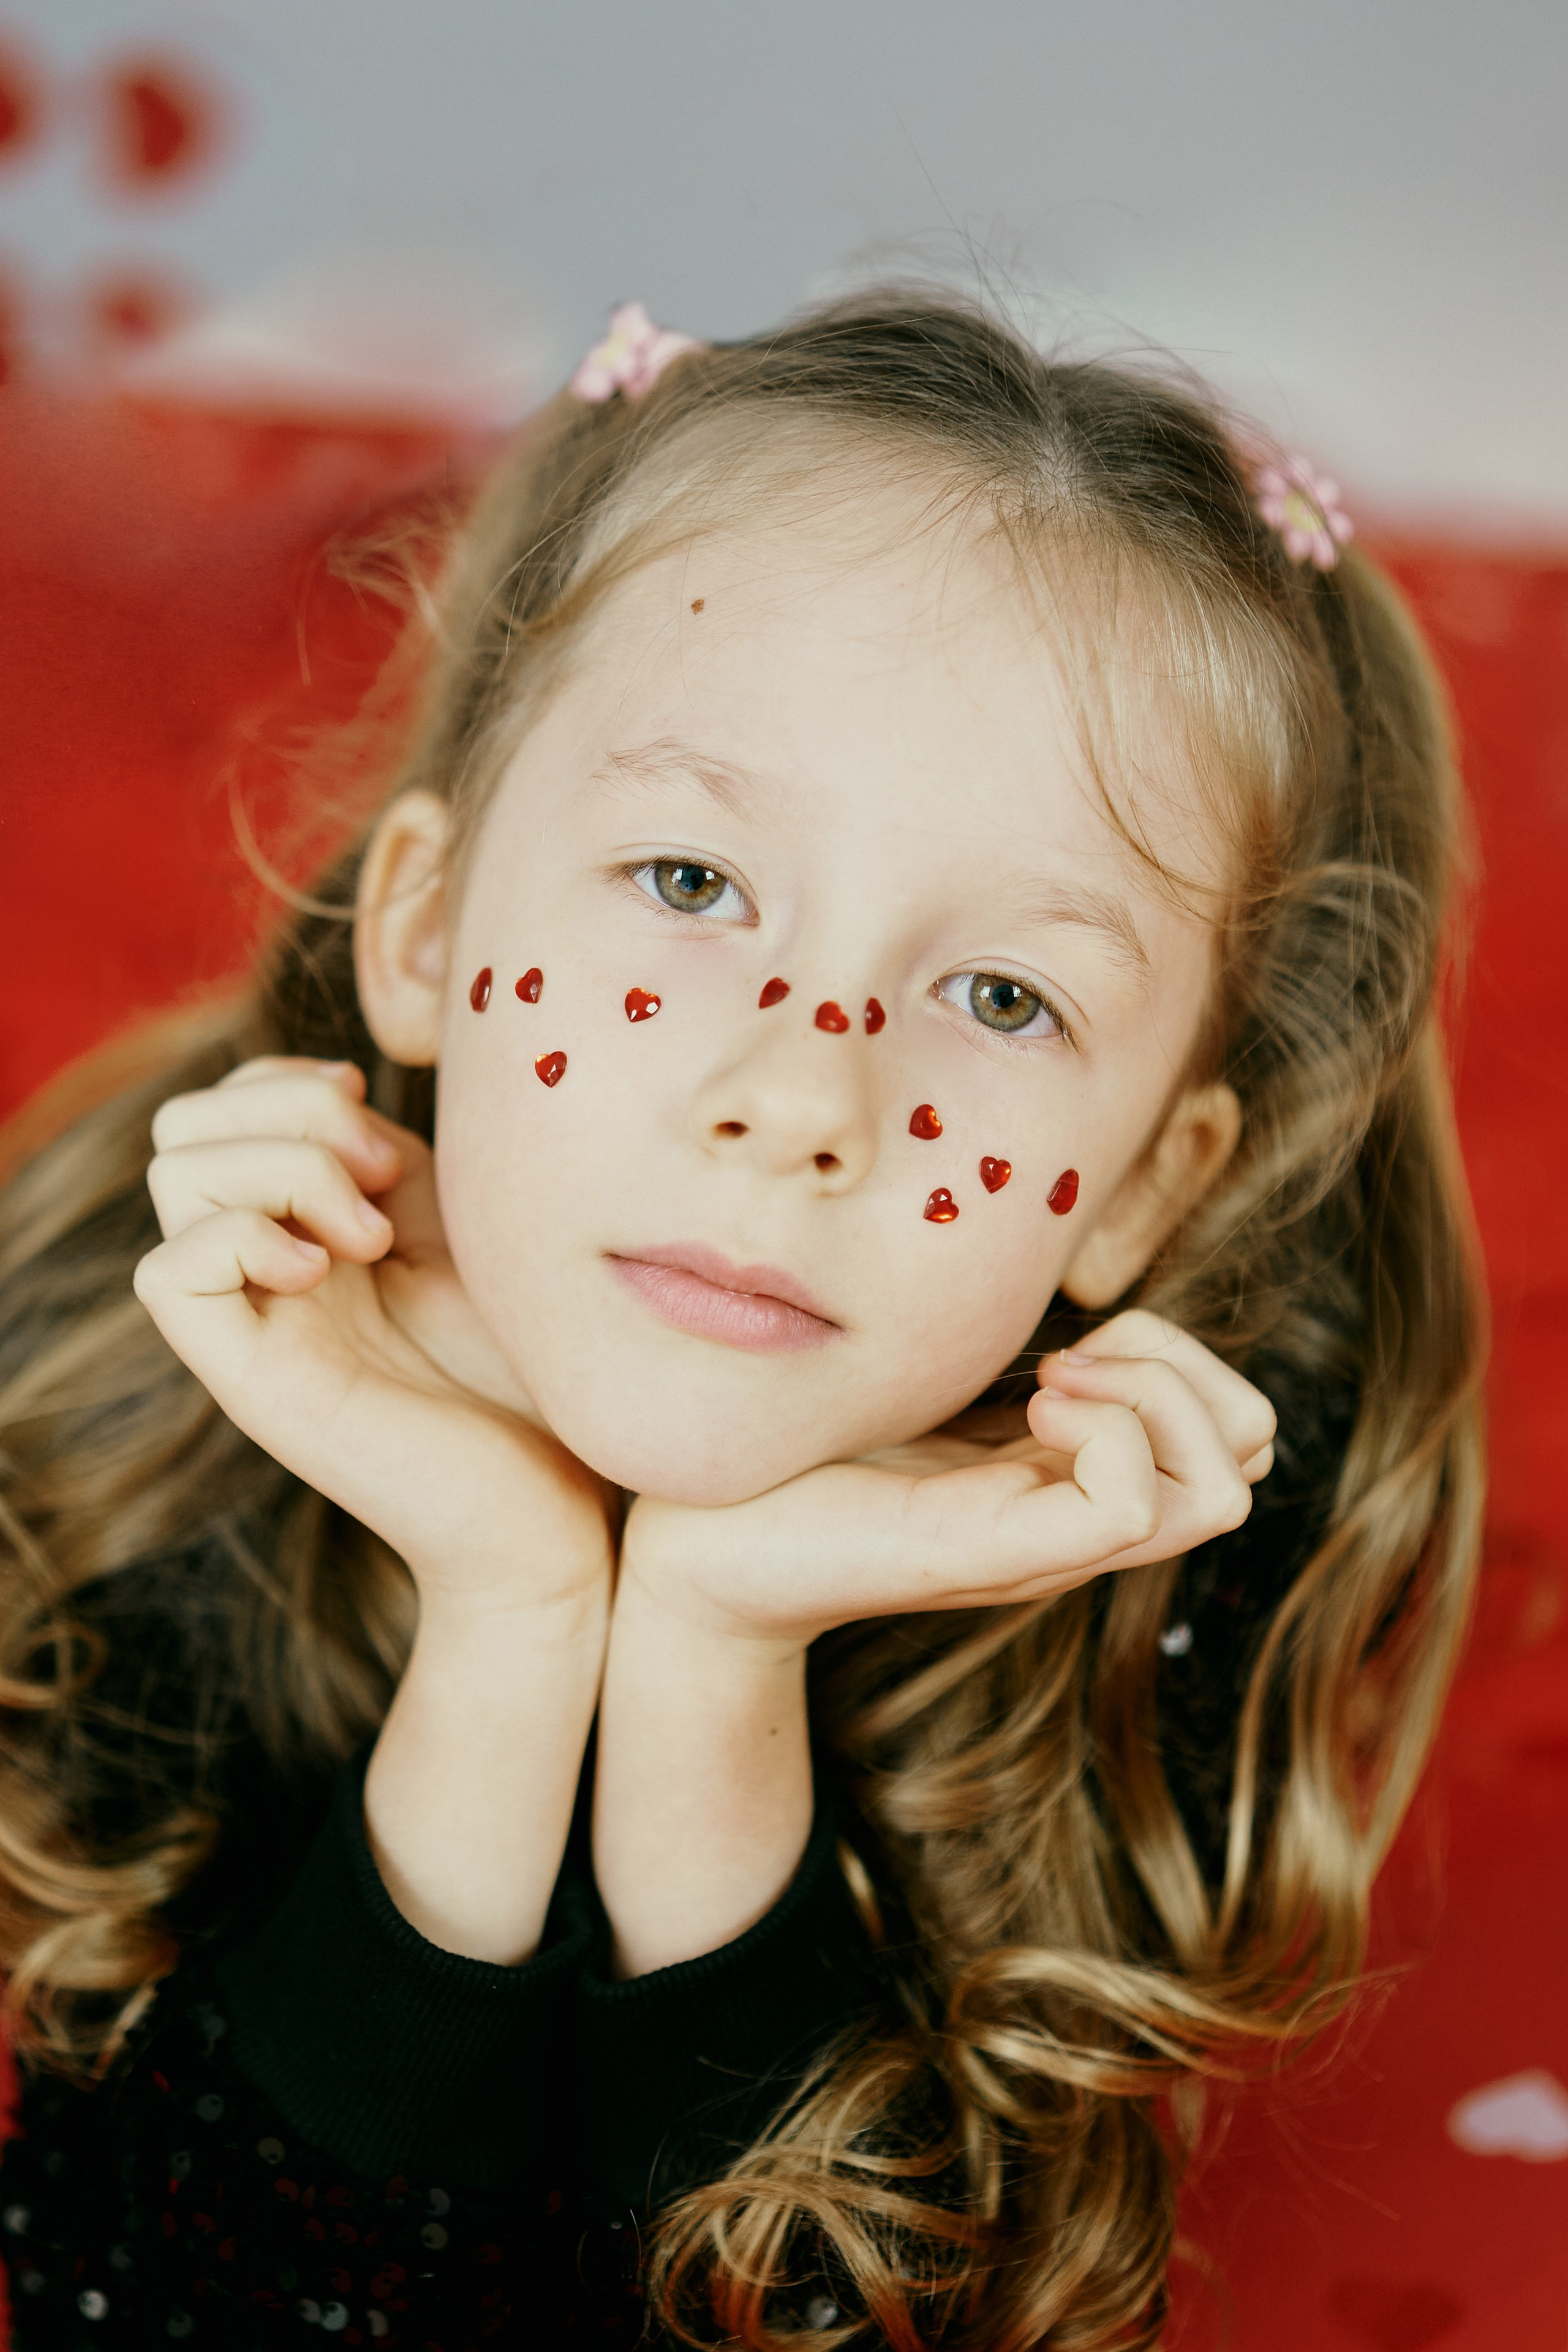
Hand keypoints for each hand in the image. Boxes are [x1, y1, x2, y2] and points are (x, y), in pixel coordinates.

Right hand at [133, 1057, 614, 1615]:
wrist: (559, 1514)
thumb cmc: (534, 1379)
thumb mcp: (472, 1228)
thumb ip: (399, 1160)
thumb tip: (342, 1086)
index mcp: (311, 1225)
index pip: (231, 1100)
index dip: (297, 1081)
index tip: (390, 1134)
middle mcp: (266, 1268)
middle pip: (185, 1123)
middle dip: (288, 1111)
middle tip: (381, 1179)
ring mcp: (252, 1321)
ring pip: (174, 1173)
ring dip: (282, 1167)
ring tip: (371, 1234)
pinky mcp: (249, 1381)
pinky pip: (168, 1272)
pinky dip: (242, 1236)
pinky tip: (324, 1271)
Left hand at [619, 1308, 1275, 1645]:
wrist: (695, 1548)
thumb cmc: (798, 1459)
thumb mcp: (922, 1392)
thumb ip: (992, 1361)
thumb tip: (1056, 1292)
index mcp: (1068, 1478)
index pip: (1233, 1431)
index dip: (1182, 1360)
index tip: (1075, 1337)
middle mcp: (1078, 1520)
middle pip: (1253, 1455)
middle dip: (1190, 1370)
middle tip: (1073, 1357)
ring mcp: (1049, 1546)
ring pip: (1222, 1488)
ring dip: (1156, 1398)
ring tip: (1052, 1380)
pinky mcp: (998, 1555)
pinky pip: (1131, 1505)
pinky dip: (1106, 1430)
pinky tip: (1029, 1404)